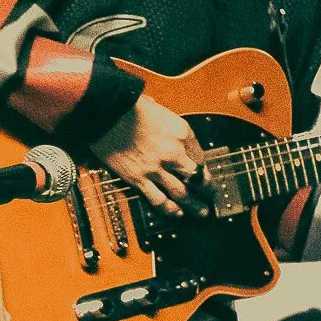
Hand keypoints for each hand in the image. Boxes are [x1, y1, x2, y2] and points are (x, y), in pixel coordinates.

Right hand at [91, 95, 206, 214]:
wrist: (107, 112)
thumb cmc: (129, 106)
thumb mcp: (159, 108)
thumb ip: (167, 122)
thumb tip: (168, 130)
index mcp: (181, 132)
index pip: (200, 154)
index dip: (203, 164)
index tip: (202, 170)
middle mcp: (173, 152)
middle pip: (197, 177)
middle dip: (208, 190)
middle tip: (213, 198)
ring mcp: (157, 168)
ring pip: (182, 193)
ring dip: (194, 205)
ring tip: (201, 212)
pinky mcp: (139, 179)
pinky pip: (158, 199)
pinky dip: (170, 209)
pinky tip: (177, 214)